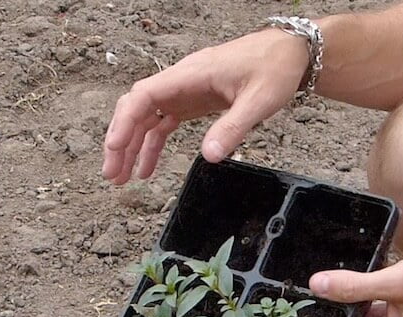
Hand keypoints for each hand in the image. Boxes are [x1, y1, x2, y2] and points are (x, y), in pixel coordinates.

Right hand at [102, 29, 308, 184]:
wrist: (290, 54)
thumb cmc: (274, 68)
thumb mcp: (259, 100)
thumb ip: (233, 127)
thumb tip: (210, 155)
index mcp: (190, 74)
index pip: (144, 95)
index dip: (125, 121)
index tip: (115, 147)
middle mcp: (180, 82)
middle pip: (137, 109)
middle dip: (121, 141)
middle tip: (112, 174)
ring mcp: (184, 92)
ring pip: (146, 118)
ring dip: (131, 147)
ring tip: (121, 178)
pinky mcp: (192, 102)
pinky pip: (164, 124)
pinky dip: (152, 145)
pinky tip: (146, 168)